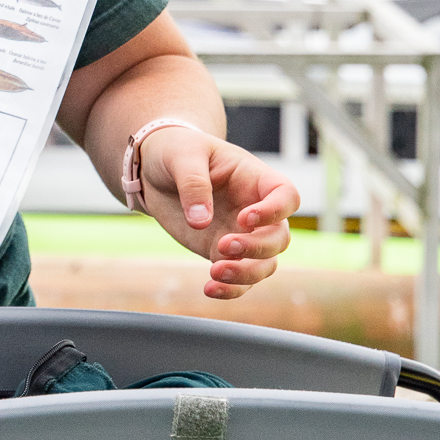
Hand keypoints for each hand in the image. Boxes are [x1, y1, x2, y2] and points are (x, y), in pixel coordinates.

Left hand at [138, 128, 297, 299]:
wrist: (153, 169)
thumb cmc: (175, 150)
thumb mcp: (182, 156)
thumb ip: (193, 185)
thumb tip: (201, 222)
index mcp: (254, 178)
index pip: (286, 196)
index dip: (275, 211)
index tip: (245, 218)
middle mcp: (255, 209)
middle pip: (279, 237)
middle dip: (257, 248)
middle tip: (223, 246)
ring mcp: (241, 233)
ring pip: (265, 263)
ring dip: (246, 274)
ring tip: (215, 273)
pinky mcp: (220, 251)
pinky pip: (238, 278)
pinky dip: (230, 289)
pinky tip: (209, 289)